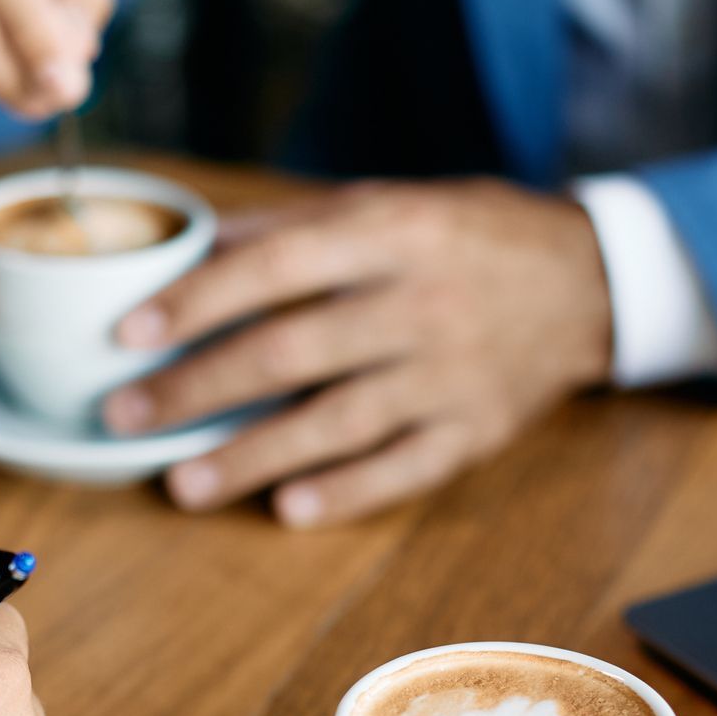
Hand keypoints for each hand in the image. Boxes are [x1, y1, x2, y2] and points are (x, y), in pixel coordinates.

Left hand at [102, 180, 613, 525]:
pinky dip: (344, 494)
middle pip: (290, 352)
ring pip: (336, 424)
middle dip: (197, 390)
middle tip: (125, 419)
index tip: (127, 335)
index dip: (196, 303)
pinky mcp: (476, 431)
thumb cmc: (468, 237)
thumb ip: (293, 228)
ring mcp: (451, 375)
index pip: (275, 267)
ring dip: (252, 459)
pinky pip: (401, 471)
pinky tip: (286, 511)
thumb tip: (190, 249)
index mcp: (391, 233)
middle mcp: (419, 304)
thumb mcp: (389, 203)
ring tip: (182, 487)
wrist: (591, 281)